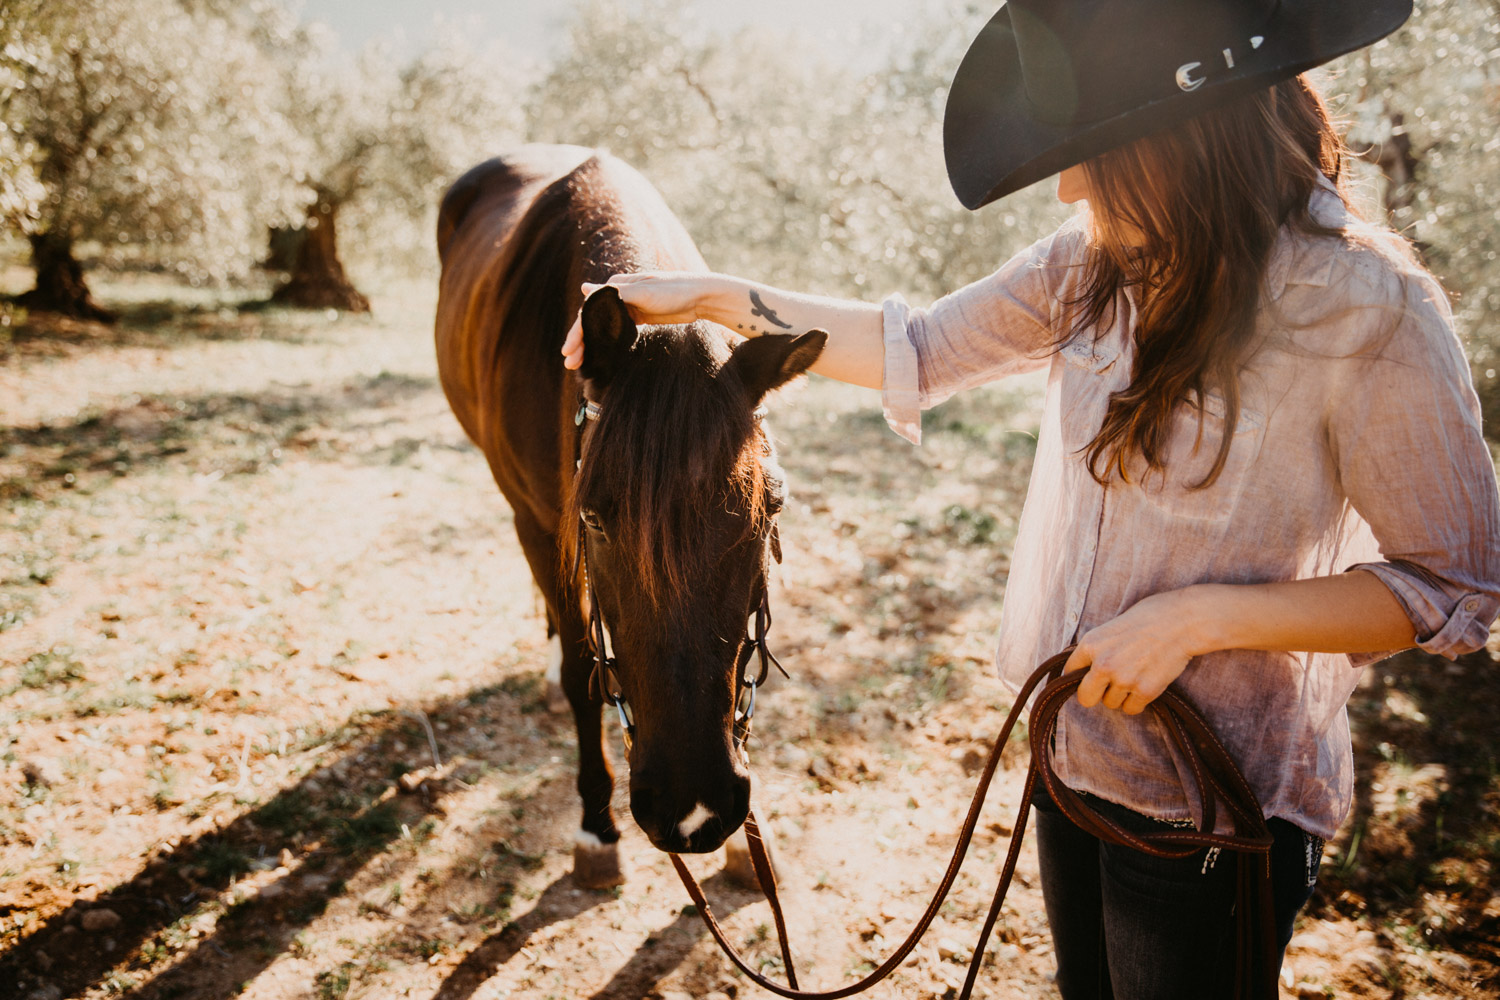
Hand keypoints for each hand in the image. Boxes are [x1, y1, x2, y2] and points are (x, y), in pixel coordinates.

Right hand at [562, 272, 716, 369]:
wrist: (701, 298)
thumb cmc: (674, 291)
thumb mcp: (644, 292)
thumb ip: (615, 293)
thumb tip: (584, 288)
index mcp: (616, 287)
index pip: (588, 312)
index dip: (576, 332)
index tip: (569, 352)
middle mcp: (619, 295)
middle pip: (593, 321)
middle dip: (580, 342)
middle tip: (570, 364)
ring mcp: (629, 307)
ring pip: (603, 328)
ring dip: (591, 345)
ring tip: (581, 363)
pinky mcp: (640, 317)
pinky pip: (617, 332)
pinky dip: (607, 343)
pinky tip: (601, 355)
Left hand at [1063, 588, 1208, 714]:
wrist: (1183, 621)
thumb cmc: (1149, 616)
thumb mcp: (1112, 625)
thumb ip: (1098, 647)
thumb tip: (1087, 667)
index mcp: (1091, 644)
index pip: (1069, 672)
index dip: (1078, 676)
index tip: (1085, 678)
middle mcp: (1103, 664)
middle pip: (1085, 698)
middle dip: (1094, 694)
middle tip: (1107, 687)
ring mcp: (1124, 679)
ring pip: (1111, 704)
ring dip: (1120, 695)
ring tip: (1134, 676)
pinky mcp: (1145, 691)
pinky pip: (1131, 709)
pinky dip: (1137, 702)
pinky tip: (1145, 684)